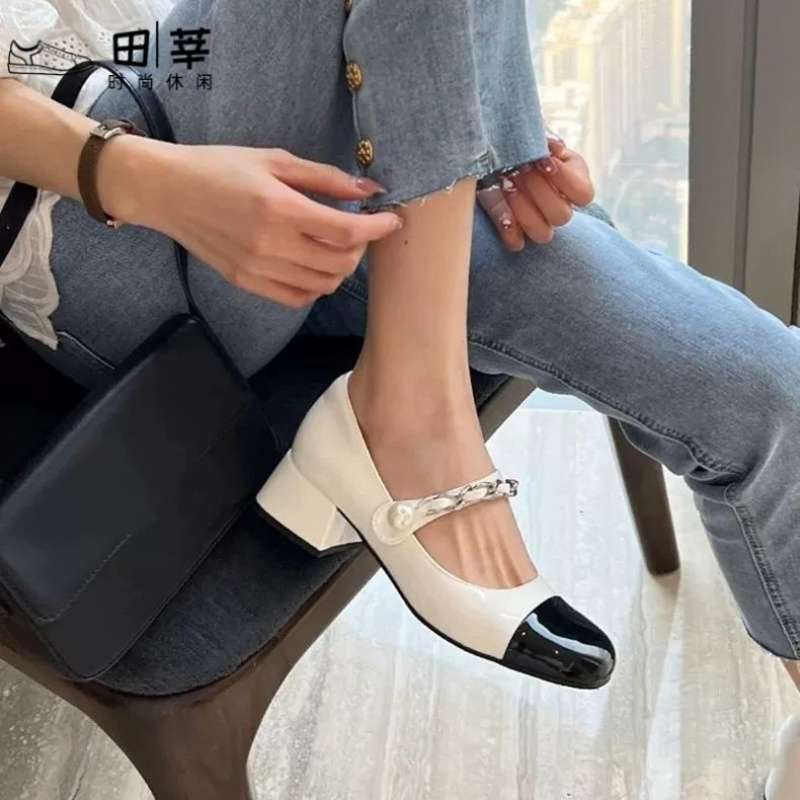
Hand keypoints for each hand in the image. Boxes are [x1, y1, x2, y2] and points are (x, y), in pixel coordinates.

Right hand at [99, 139, 402, 307]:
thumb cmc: (220, 167)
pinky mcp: (247, 283)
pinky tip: (314, 265)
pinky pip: (297, 298)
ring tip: (337, 246)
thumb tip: (369, 189)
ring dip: (341, 268)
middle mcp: (271, 245)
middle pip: (340, 264)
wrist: (168, 191)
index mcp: (279, 208)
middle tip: (359, 229)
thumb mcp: (275, 160)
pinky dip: (316, 286)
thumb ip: (325, 178)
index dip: (376, 227)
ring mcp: (258, 269)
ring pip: (323, 285)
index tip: (391, 220)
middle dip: (360, 248)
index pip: (346, 231)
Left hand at [478, 135, 594, 251]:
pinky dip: (510, 231)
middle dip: (538, 191)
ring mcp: (539, 224)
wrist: (495, 160)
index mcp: (574, 184)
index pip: (584, 195)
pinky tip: (503, 215)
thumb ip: (545, 141)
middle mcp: (559, 208)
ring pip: (543, 234)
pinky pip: (518, 244)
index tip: (544, 161)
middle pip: (561, 216)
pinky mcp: (516, 234)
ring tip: (507, 185)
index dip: (565, 180)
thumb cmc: (524, 147)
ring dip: (524, 210)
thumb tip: (552, 146)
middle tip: (521, 170)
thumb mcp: (537, 138)